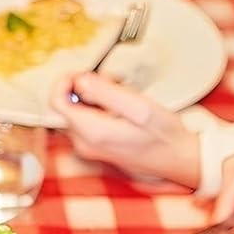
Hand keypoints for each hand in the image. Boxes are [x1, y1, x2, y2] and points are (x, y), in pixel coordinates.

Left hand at [49, 71, 199, 187]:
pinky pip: (86, 120)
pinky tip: (120, 106)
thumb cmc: (164, 136)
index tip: (86, 72)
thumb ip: (106, 93)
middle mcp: (83, 143)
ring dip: (94, 96)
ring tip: (121, 92)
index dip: (65, 81)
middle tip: (113, 82)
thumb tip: (79, 80)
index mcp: (91, 132)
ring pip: (77, 111)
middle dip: (85, 86)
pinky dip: (99, 107)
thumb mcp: (139, 107)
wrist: (178, 161)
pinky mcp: (96, 147)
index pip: (56, 102)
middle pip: (66, 105)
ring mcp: (88, 147)